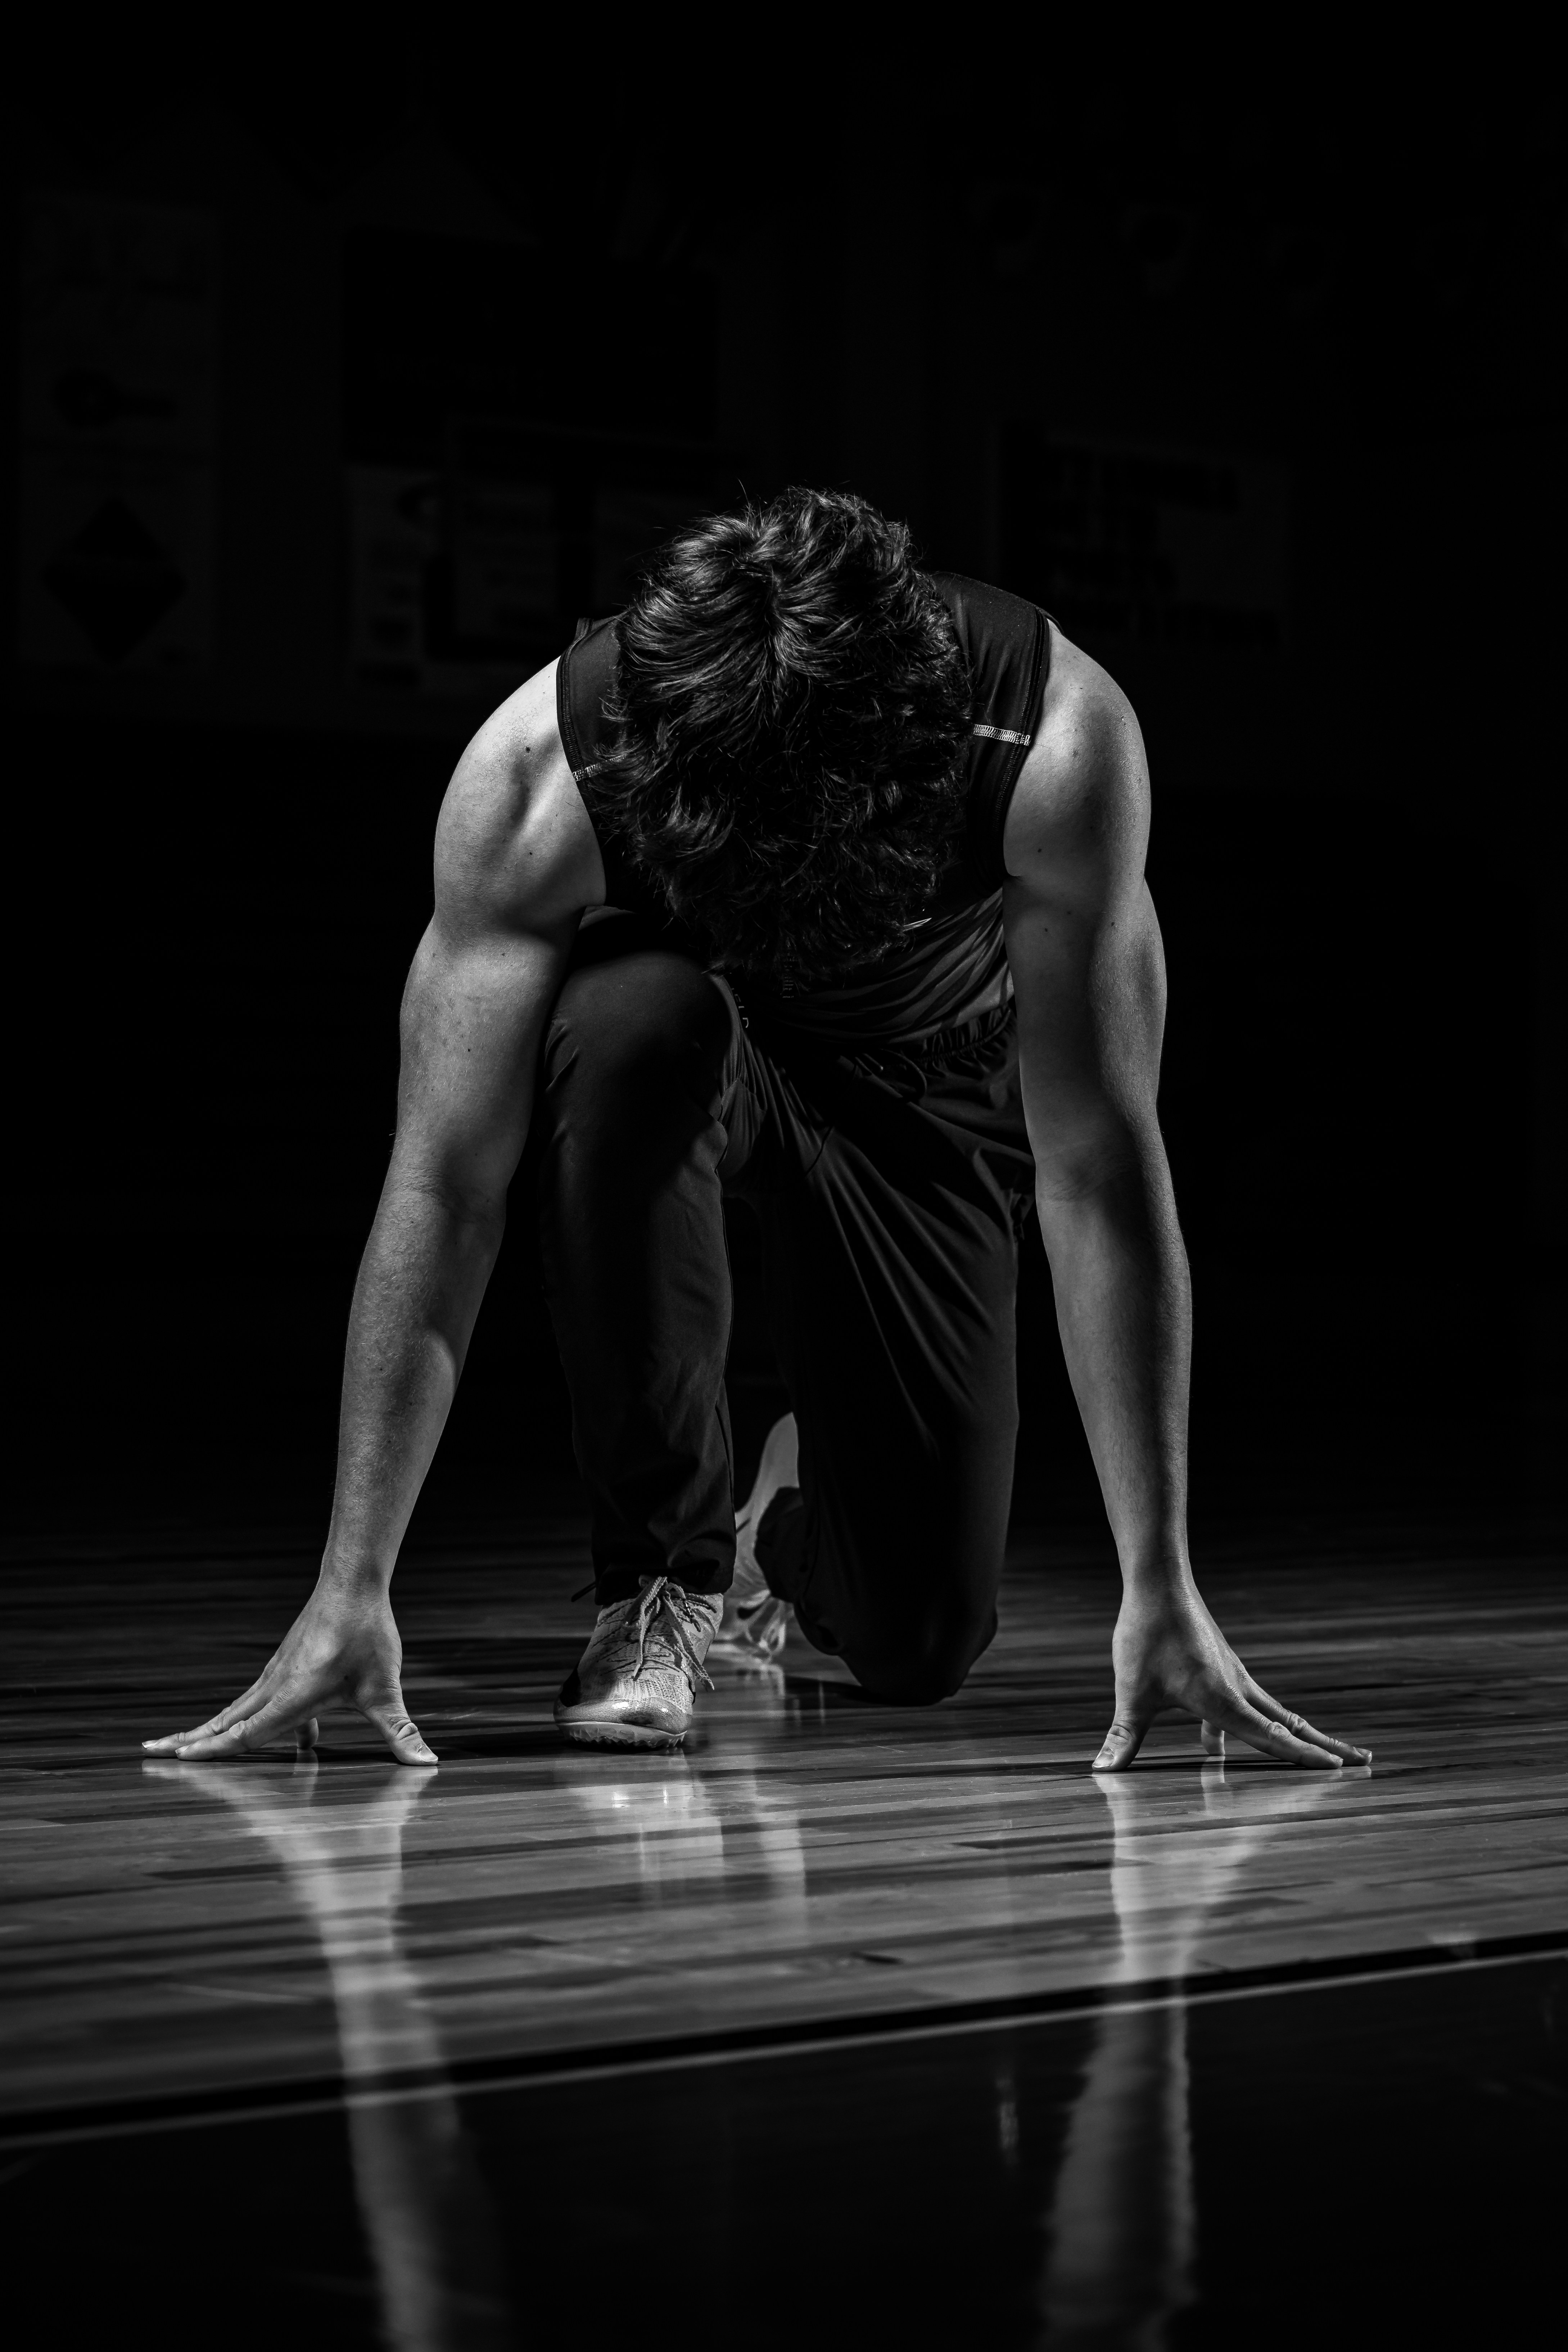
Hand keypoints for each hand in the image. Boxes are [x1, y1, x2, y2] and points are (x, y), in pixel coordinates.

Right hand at [141, 1579, 436, 1764]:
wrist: (353, 1583)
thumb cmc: (368, 1636)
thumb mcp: (386, 1690)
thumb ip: (401, 1731)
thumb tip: (427, 1763)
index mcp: (293, 1696)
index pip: (247, 1733)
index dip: (216, 1750)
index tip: (180, 1759)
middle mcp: (275, 1686)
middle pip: (226, 1721)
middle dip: (190, 1739)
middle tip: (151, 1752)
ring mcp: (275, 1675)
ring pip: (235, 1709)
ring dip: (209, 1728)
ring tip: (179, 1743)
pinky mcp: (283, 1667)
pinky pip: (254, 1700)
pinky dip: (240, 1719)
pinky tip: (272, 1739)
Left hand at [1094, 1578, 1369, 1771]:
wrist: (1157, 1584)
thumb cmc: (1146, 1637)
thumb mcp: (1132, 1693)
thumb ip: (1123, 1737)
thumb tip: (1101, 1770)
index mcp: (1222, 1701)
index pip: (1271, 1737)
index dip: (1302, 1757)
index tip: (1339, 1770)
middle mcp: (1237, 1689)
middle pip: (1290, 1725)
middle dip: (1324, 1746)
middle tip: (1362, 1761)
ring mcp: (1233, 1677)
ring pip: (1275, 1712)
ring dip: (1300, 1733)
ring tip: (1326, 1752)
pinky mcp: (1222, 1668)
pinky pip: (1250, 1702)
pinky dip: (1258, 1723)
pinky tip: (1216, 1744)